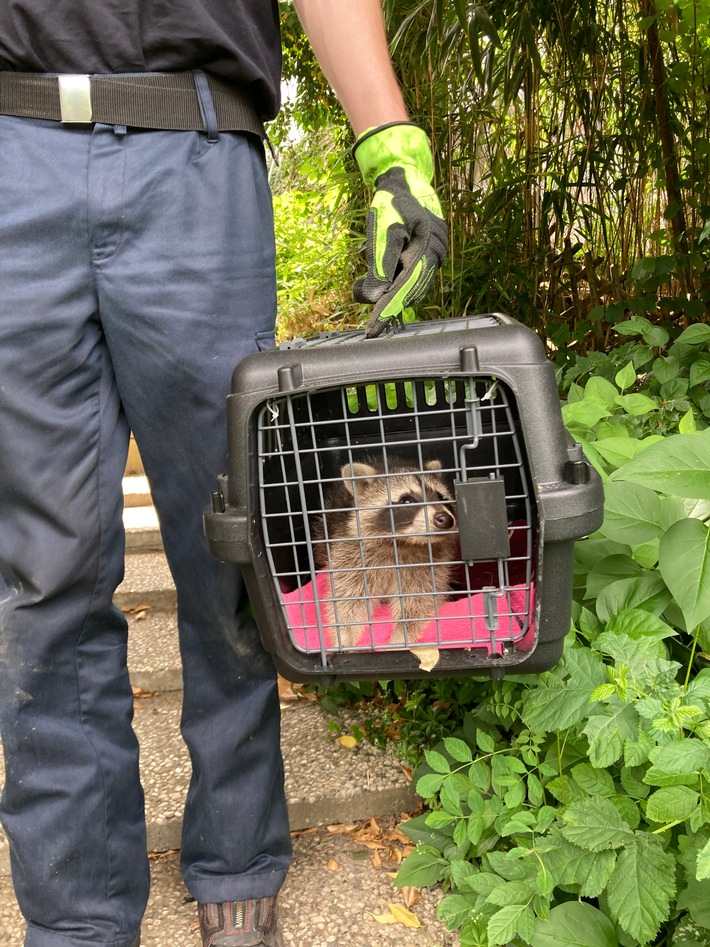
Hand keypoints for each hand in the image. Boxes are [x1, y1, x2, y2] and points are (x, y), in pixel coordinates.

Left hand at [352, 123, 446, 337]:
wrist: (405, 182)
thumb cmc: (392, 202)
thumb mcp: (382, 229)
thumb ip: (380, 263)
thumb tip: (376, 294)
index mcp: (426, 250)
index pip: (404, 290)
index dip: (387, 311)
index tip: (373, 330)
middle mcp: (434, 257)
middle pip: (409, 293)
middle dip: (387, 306)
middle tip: (369, 323)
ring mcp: (433, 257)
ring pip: (411, 288)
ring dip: (391, 297)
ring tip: (369, 301)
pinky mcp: (427, 256)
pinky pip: (412, 278)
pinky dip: (396, 285)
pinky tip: (381, 289)